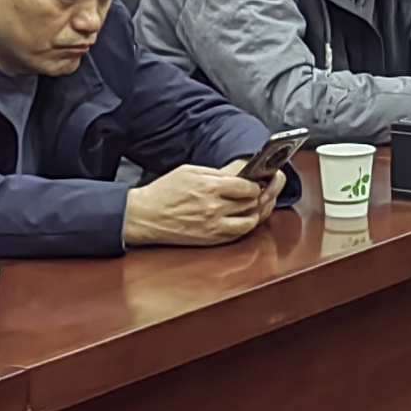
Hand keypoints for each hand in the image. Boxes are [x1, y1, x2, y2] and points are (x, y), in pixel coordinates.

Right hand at [125, 165, 279, 245]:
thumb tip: (241, 171)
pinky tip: (247, 218)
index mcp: (210, 187)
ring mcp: (214, 226)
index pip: (248, 186)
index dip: (257, 182)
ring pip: (251, 220)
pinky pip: (239, 234)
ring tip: (259, 204)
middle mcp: (215, 208)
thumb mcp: (191, 171)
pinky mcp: (211, 239)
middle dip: (263, 196)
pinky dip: (248, 225)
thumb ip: (218, 172)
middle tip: (266, 191)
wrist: (144, 216)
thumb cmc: (164, 191)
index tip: (258, 180)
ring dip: (259, 212)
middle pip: (253, 203)